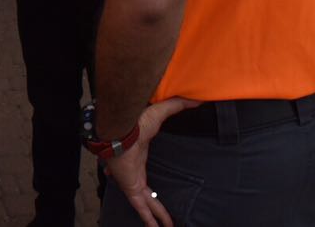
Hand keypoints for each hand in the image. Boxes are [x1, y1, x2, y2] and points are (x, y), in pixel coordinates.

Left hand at [104, 97, 199, 226]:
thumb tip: (196, 100)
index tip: (144, 184)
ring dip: (154, 216)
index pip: (142, 170)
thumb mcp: (159, 113)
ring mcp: (132, 182)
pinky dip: (148, 218)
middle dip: (154, 204)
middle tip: (163, 215)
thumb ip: (176, 106)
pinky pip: (141, 207)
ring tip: (166, 226)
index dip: (143, 178)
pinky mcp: (131, 188)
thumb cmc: (134, 122)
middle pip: (147, 192)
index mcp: (139, 156)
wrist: (118, 130)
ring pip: (146, 204)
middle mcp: (135, 172)